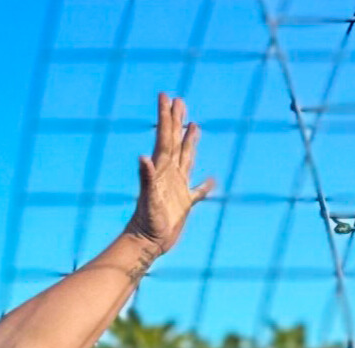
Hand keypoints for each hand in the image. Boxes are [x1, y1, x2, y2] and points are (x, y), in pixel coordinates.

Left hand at [126, 92, 216, 257]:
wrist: (146, 244)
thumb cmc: (146, 222)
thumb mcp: (148, 198)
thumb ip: (146, 177)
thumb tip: (143, 157)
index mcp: (162, 169)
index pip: (165, 137)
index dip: (166, 117)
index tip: (165, 96)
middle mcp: (169, 174)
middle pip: (174, 141)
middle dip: (176, 121)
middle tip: (178, 100)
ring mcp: (177, 188)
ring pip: (186, 158)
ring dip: (189, 141)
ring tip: (193, 125)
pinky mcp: (184, 204)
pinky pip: (197, 191)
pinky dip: (205, 185)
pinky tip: (211, 181)